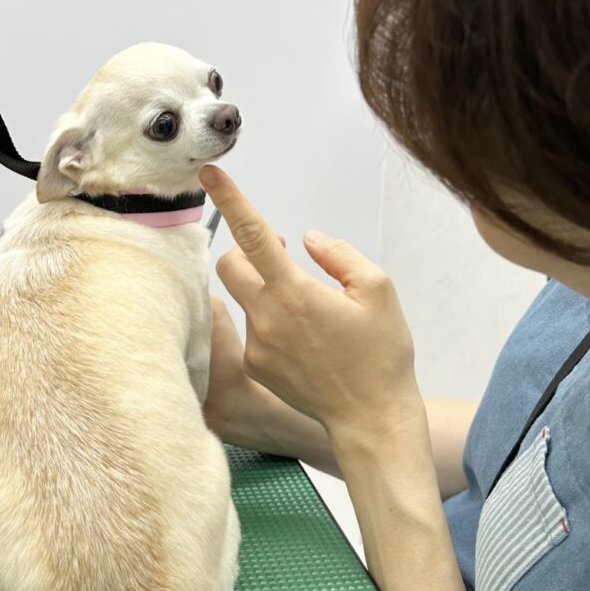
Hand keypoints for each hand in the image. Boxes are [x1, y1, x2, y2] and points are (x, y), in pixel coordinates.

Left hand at [200, 165, 419, 436]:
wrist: (370, 417)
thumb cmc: (380, 354)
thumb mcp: (378, 291)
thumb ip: (340, 255)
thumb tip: (308, 240)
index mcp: (295, 291)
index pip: (253, 234)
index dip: (230, 199)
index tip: (208, 173)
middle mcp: (266, 317)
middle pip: (229, 264)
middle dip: (247, 252)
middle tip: (282, 256)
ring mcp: (257, 344)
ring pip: (243, 297)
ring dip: (263, 289)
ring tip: (305, 309)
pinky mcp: (256, 365)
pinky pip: (252, 329)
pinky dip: (270, 322)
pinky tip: (303, 340)